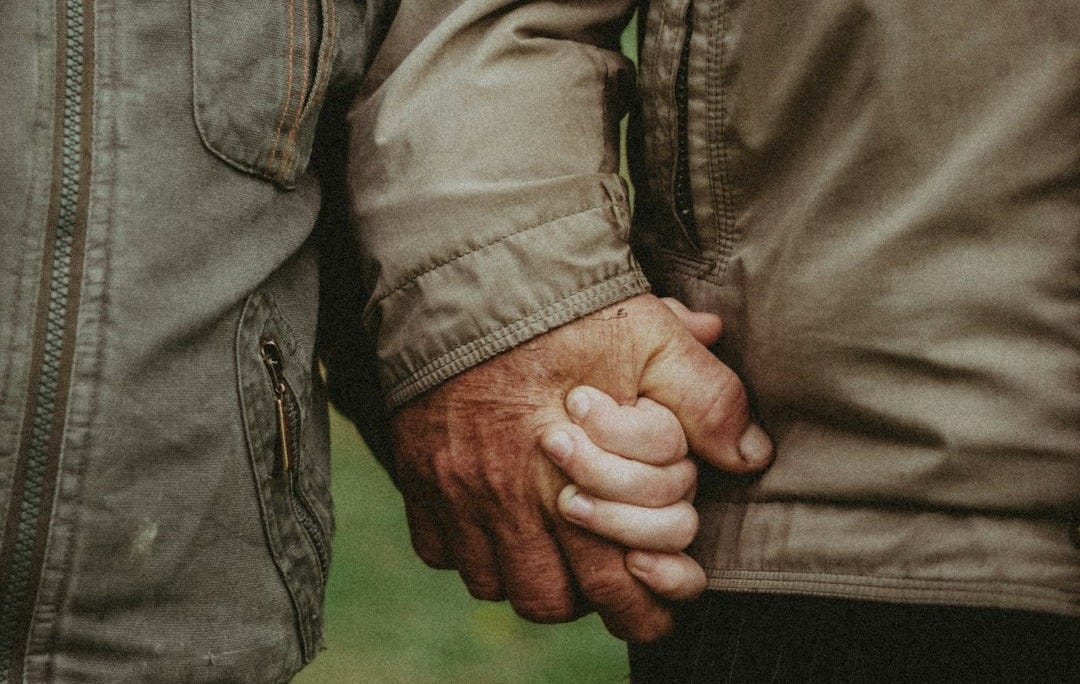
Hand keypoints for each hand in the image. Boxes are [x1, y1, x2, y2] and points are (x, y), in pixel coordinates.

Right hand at [391, 294, 771, 641]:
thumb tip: (752, 455)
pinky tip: (493, 516)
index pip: (612, 588)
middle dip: (584, 599)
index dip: (643, 612)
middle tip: (602, 575)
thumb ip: (706, 398)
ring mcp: (456, 491)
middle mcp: (510, 499)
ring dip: (526, 574)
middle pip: (548, 601)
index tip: (654, 602)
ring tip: (550, 544)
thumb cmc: (562, 306)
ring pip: (493, 583)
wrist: (464, 274)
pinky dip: (469, 548)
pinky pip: (439, 550)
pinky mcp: (418, 474)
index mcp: (577, 479)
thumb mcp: (650, 338)